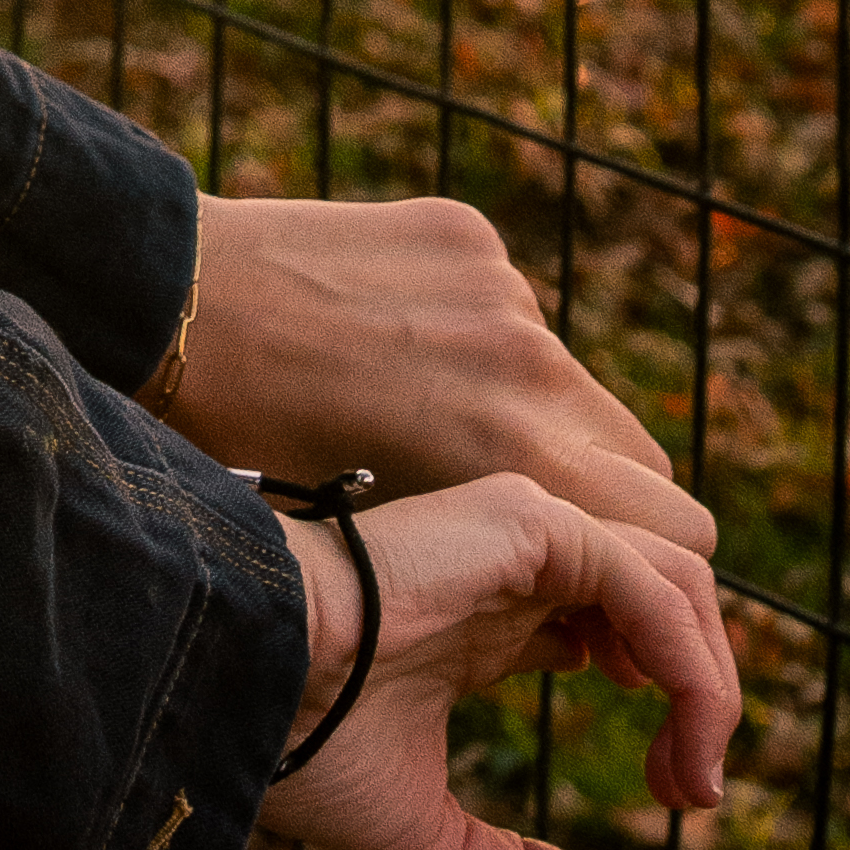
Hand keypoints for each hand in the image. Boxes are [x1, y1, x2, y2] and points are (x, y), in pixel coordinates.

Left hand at [173, 186, 712, 558]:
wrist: (168, 304)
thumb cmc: (246, 449)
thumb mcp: (376, 534)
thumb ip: (498, 553)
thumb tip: (567, 610)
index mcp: (515, 454)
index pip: (680, 534)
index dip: (656, 585)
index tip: (605, 614)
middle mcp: (532, 363)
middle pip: (649, 462)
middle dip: (615, 512)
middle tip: (544, 545)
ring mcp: (504, 289)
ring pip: (575, 385)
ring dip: (538, 424)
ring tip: (438, 445)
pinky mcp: (471, 236)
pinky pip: (513, 313)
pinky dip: (480, 347)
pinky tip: (392, 356)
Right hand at [257, 474, 742, 849]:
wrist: (241, 683)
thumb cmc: (299, 747)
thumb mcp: (432, 838)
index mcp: (485, 623)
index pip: (616, 632)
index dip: (671, 706)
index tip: (676, 798)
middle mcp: (512, 570)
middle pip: (667, 601)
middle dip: (706, 692)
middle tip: (694, 792)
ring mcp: (520, 536)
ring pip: (676, 574)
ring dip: (709, 675)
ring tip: (693, 764)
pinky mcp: (525, 521)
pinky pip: (648, 578)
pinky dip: (685, 655)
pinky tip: (676, 724)